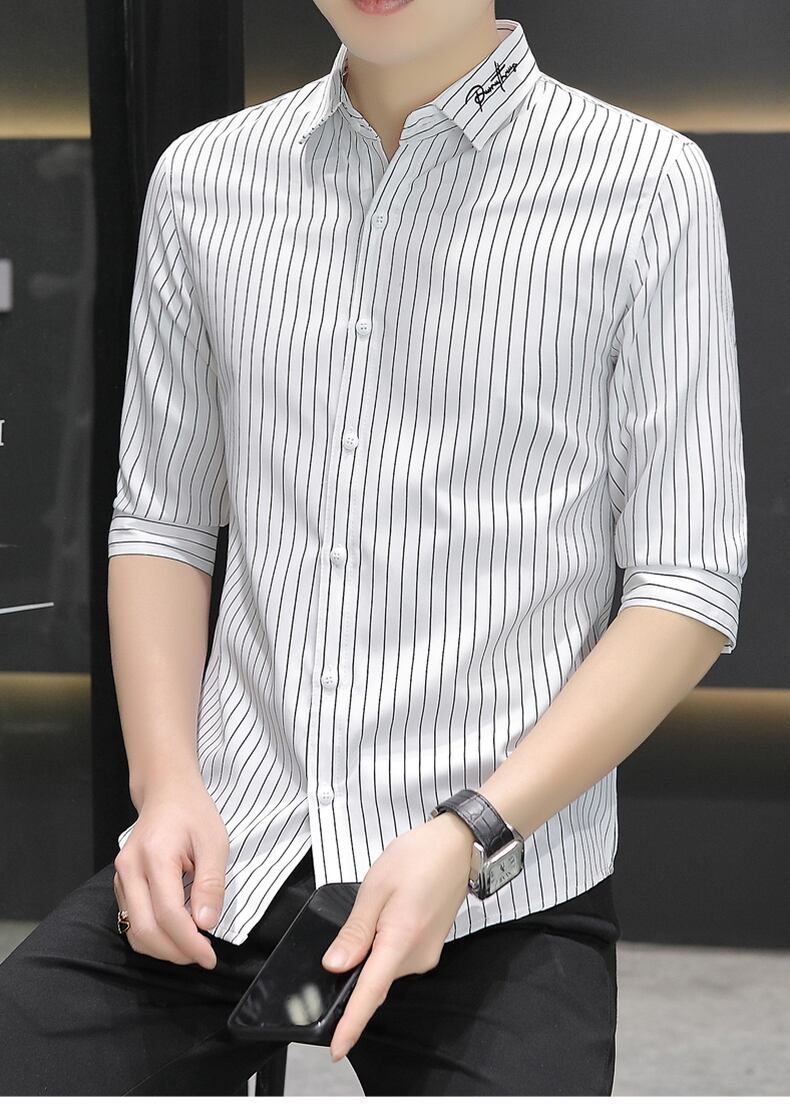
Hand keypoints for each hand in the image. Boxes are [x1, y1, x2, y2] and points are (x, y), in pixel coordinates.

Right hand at [112, 775, 229, 968]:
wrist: (167, 793)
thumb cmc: (193, 814)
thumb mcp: (214, 843)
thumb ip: (210, 884)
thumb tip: (205, 924)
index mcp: (155, 856)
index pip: (168, 914)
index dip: (189, 942)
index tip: (210, 958)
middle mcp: (129, 869)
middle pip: (145, 929)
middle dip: (175, 952)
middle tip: (202, 956)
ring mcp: (120, 877)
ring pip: (133, 931)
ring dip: (163, 949)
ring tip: (191, 947)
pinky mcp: (119, 884)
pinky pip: (130, 921)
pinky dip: (152, 936)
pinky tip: (175, 934)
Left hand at [320, 811, 474, 1061]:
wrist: (459, 845)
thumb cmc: (418, 857)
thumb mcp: (376, 888)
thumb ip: (355, 931)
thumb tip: (334, 966)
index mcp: (401, 941)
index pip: (371, 992)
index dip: (351, 1023)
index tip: (337, 1049)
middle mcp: (418, 956)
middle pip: (376, 977)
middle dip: (357, 964)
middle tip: (360, 917)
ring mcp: (427, 953)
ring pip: (387, 965)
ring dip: (373, 948)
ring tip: (380, 904)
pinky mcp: (430, 946)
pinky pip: (399, 956)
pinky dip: (386, 944)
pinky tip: (389, 913)